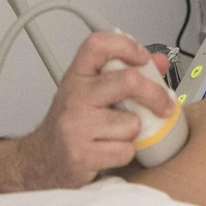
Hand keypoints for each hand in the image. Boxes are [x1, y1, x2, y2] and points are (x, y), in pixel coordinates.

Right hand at [15, 32, 175, 188]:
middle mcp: (74, 96)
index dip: (126, 45)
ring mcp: (76, 125)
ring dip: (132, 133)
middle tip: (164, 104)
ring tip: (115, 134)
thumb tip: (160, 63)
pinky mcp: (82, 154)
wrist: (40, 161)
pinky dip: (124, 154)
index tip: (143, 58)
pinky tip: (108, 151)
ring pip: (131, 123)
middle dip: (155, 94)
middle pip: (127, 81)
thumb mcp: (92, 92)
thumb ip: (125, 74)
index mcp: (77, 76)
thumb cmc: (71, 124)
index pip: (98, 44)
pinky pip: (126, 151)